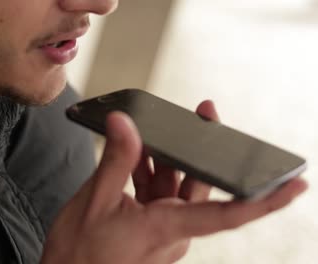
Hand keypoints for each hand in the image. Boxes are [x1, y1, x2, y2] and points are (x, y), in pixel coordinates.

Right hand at [41, 101, 306, 263]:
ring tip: (148, 134)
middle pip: (199, 185)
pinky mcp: (150, 227)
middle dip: (201, 149)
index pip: (227, 214)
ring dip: (164, 159)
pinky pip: (158, 194)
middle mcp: (173, 230)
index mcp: (166, 227)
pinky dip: (149, 173)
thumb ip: (116, 160)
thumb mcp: (96, 201)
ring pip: (176, 186)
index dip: (265, 201)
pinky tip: (135, 155)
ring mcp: (162, 229)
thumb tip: (124, 123)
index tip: (296, 185)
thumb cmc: (81, 254)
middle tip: (204, 113)